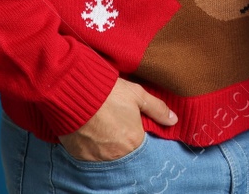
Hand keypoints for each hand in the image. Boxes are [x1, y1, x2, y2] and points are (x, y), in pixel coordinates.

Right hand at [58, 78, 175, 161]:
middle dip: (121, 139)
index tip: (128, 124)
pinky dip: (91, 147)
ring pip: (106, 154)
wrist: (74, 93)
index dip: (135, 132)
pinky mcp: (79, 155)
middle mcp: (116, 153)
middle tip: (114, 124)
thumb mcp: (138, 95)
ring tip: (101, 127)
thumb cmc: (108, 92)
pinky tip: (90, 132)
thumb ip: (158, 109)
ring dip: (106, 145)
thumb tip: (173, 120)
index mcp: (134, 140)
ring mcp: (97, 156)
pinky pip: (89, 156)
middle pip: (123, 150)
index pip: (139, 142)